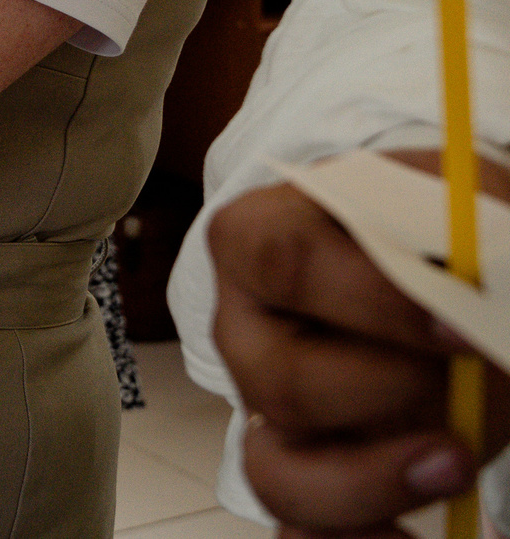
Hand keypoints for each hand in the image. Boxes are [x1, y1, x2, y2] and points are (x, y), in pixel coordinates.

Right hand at [209, 154, 509, 534]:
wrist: (462, 296)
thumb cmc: (452, 248)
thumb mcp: (463, 225)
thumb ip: (467, 253)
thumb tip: (483, 294)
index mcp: (264, 239)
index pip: (283, 264)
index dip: (370, 301)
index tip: (462, 327)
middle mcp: (248, 331)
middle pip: (275, 381)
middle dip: (382, 395)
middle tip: (466, 382)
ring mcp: (270, 415)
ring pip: (276, 473)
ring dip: (370, 484)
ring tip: (456, 465)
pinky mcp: (306, 474)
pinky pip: (301, 535)